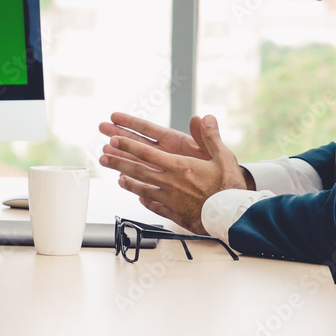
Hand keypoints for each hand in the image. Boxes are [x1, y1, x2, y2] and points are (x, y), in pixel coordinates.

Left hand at [98, 114, 247, 233]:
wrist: (233, 217)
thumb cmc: (229, 187)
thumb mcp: (224, 157)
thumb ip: (210, 137)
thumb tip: (203, 117)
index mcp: (179, 166)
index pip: (147, 153)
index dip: (128, 146)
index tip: (114, 140)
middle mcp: (170, 182)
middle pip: (137, 170)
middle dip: (118, 162)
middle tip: (102, 157)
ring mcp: (169, 199)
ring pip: (142, 188)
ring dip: (127, 182)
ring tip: (116, 177)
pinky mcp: (173, 213)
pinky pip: (154, 205)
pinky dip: (144, 200)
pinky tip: (139, 198)